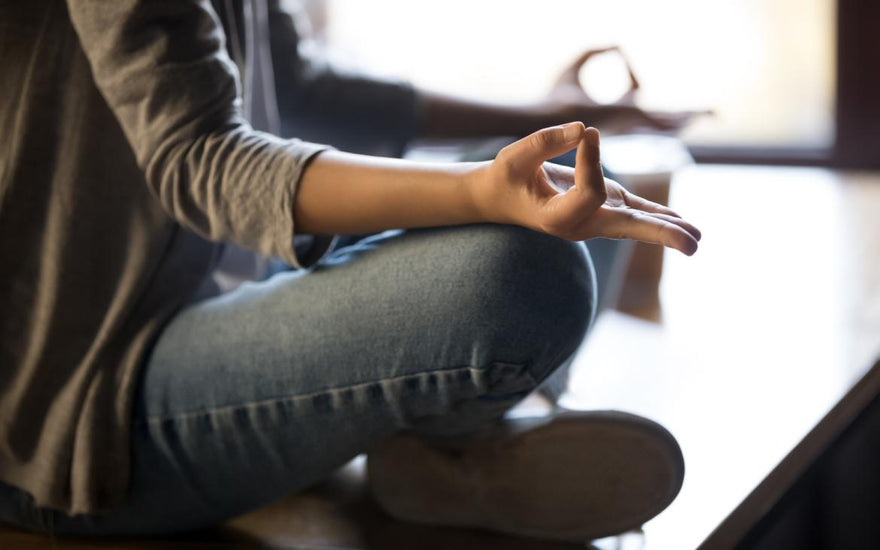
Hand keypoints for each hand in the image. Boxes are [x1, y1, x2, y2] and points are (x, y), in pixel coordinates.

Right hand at [470, 122, 700, 254]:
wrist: (500, 198)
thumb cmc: (505, 178)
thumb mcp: (514, 158)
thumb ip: (545, 142)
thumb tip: (584, 129)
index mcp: (557, 219)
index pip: (592, 192)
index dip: (592, 161)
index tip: (587, 132)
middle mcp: (581, 225)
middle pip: (628, 228)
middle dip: (661, 235)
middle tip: (693, 246)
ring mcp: (595, 218)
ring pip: (637, 223)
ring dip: (669, 229)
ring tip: (699, 239)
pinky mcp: (604, 207)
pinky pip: (636, 212)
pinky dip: (659, 217)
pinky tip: (684, 224)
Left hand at [544, 47, 705, 133]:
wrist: (545, 114)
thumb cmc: (554, 95)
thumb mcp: (578, 65)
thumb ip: (597, 52)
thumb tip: (619, 46)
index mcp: (614, 108)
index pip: (636, 95)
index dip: (634, 77)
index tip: (626, 60)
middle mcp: (624, 119)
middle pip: (660, 117)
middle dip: (683, 115)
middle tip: (712, 114)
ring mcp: (626, 122)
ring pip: (663, 120)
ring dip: (686, 116)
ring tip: (712, 114)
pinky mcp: (625, 119)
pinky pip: (655, 118)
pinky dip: (673, 117)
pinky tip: (692, 118)